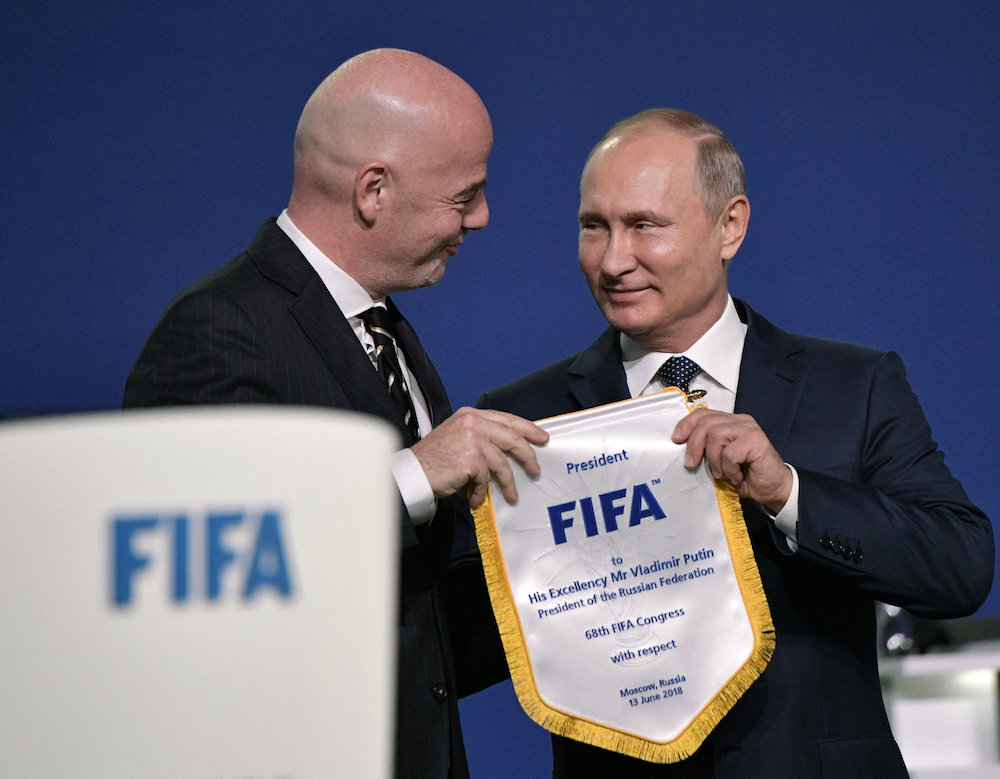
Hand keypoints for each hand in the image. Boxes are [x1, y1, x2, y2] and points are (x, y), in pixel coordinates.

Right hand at [410, 407, 548, 508]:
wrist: (412, 473)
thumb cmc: (433, 459)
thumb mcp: (457, 436)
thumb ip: (480, 436)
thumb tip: (508, 448)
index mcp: (470, 415)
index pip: (506, 419)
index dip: (526, 428)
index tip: (541, 437)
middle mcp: (472, 423)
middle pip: (511, 437)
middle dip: (527, 455)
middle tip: (536, 468)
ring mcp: (472, 440)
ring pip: (502, 462)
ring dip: (508, 482)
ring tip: (512, 495)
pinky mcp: (470, 459)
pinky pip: (486, 479)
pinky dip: (483, 491)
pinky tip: (476, 499)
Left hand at [671, 408, 791, 513]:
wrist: (773, 490)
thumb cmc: (746, 476)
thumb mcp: (719, 461)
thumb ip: (706, 449)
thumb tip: (682, 449)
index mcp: (730, 422)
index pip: (703, 414)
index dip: (686, 424)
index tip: (676, 439)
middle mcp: (740, 421)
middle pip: (706, 423)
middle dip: (694, 445)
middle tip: (691, 464)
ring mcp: (749, 429)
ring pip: (716, 435)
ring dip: (713, 459)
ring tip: (720, 473)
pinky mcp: (756, 441)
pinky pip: (730, 453)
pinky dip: (729, 469)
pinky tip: (736, 476)